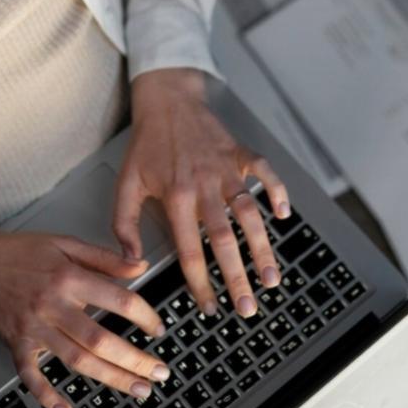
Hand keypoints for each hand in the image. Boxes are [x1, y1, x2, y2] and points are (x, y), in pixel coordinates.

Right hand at [0, 222, 169, 407]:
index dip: (145, 316)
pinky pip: (31, 375)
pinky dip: (46, 395)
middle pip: (101, 339)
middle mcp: (53, 305)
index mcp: (69, 277)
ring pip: (76, 359)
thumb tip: (140, 266)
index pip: (118, 299)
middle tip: (159, 373)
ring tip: (137, 389)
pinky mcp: (16, 343)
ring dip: (110, 378)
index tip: (159, 328)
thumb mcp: (65, 243)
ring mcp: (34, 327)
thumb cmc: (19, 252)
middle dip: (135, 359)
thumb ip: (104, 257)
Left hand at [114, 68, 290, 319]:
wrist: (166, 100)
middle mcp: (203, 186)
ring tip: (271, 277)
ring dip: (263, 247)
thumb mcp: (126, 183)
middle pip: (224, 239)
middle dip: (238, 277)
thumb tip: (132, 261)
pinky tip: (284, 215)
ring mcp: (226, 169)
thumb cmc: (147, 144)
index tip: (210, 307)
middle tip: (248, 308)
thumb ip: (124, 224)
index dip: (201, 283)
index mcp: (175, 197)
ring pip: (249, 213)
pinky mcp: (240, 153)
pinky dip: (277, 192)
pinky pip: (265, 173)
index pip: (190, 250)